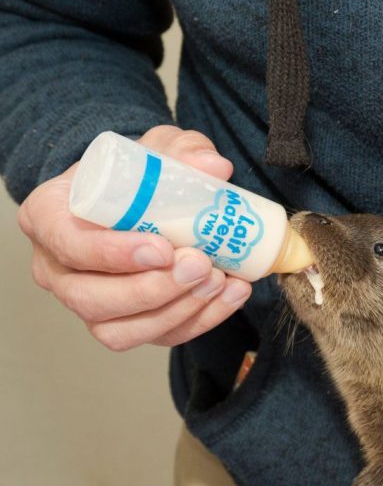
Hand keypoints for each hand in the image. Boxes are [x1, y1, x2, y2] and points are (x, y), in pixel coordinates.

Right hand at [17, 125, 251, 350]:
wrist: (147, 198)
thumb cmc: (138, 174)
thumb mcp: (157, 148)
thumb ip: (183, 150)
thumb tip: (215, 167)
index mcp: (49, 218)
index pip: (69, 246)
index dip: (113, 254)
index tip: (162, 248)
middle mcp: (59, 270)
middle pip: (92, 300)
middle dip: (152, 290)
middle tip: (200, 265)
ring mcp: (91, 303)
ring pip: (121, 331)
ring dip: (177, 311)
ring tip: (218, 280)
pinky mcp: (128, 324)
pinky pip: (158, 337)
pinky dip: (200, 321)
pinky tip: (231, 294)